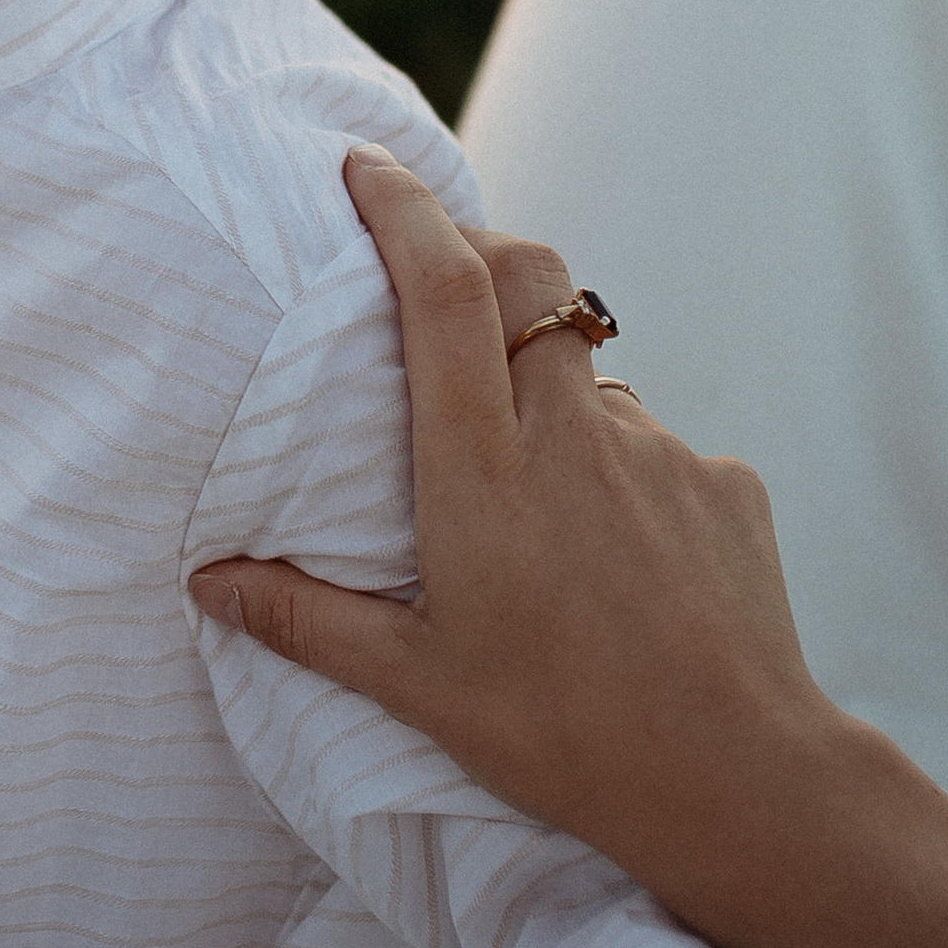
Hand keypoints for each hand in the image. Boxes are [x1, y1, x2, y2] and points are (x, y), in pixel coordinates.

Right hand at [188, 144, 844, 905]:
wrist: (739, 780)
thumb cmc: (561, 736)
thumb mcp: (416, 686)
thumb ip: (306, 619)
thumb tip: (207, 583)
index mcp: (483, 468)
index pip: (444, 289)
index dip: (404, 209)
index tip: (367, 167)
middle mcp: (573, 433)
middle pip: (529, 274)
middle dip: (478, 247)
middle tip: (435, 279)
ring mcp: (660, 449)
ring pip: (590, 368)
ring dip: (546, 386)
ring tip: (527, 489)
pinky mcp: (725, 482)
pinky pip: (654, 445)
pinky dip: (615, 468)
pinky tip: (610, 555)